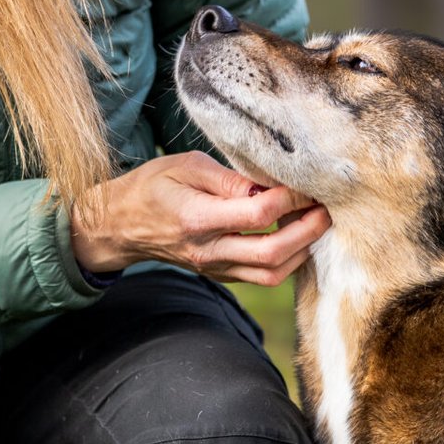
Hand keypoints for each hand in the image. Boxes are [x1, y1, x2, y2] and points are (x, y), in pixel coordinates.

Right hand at [71, 152, 330, 285]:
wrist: (118, 226)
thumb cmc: (151, 187)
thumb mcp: (185, 166)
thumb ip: (228, 177)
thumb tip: (269, 186)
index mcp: (196, 217)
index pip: (257, 215)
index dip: (290, 199)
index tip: (305, 184)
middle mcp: (206, 250)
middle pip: (272, 254)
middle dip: (308, 231)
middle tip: (325, 209)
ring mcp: (213, 267)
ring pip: (271, 274)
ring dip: (301, 251)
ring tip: (313, 223)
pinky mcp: (219, 274)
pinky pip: (261, 277)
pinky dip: (286, 260)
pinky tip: (295, 236)